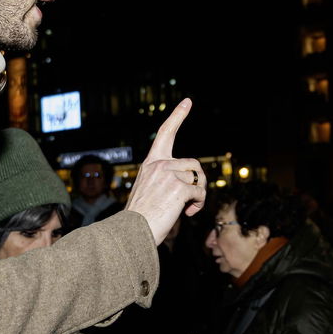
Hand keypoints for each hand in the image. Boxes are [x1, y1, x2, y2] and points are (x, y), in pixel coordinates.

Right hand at [125, 98, 206, 244]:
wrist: (131, 231)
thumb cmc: (141, 217)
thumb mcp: (151, 190)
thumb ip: (166, 179)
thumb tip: (191, 182)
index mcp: (151, 163)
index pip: (165, 133)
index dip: (178, 116)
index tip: (187, 102)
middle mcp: (160, 164)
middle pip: (194, 164)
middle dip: (199, 181)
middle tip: (193, 199)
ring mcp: (170, 174)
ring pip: (198, 179)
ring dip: (198, 195)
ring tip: (187, 209)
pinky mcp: (180, 187)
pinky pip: (200, 193)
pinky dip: (198, 204)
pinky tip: (188, 213)